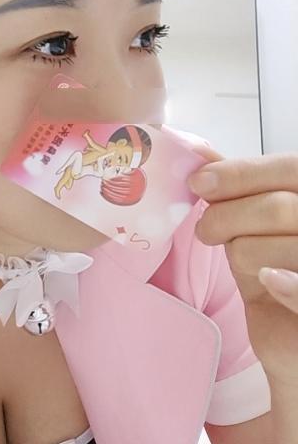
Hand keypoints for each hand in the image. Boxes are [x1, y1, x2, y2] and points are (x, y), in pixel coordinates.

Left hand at [187, 143, 297, 388]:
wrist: (292, 336)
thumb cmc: (276, 270)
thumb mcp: (255, 223)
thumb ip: (238, 186)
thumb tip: (199, 150)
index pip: (289, 168)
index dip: (241, 173)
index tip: (198, 181)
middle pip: (278, 206)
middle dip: (229, 215)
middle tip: (205, 229)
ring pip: (276, 245)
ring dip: (243, 252)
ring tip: (240, 260)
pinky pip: (296, 288)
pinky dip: (279, 283)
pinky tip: (269, 281)